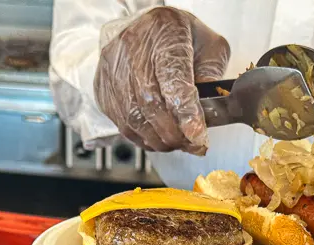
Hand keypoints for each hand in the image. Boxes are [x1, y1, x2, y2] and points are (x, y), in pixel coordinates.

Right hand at [94, 7, 229, 155]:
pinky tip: (158, 139)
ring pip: (133, 117)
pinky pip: (121, 122)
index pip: (172, 77)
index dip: (185, 111)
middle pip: (150, 101)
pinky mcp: (102, 86)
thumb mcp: (209, 48)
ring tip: (177, 144)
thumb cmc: (181, 38)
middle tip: (193, 146)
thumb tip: (208, 115)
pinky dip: (142, 138)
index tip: (197, 136)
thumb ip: (211, 78)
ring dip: (158, 139)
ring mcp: (112, 67)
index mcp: (165, 30)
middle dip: (174, 133)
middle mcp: (132, 45)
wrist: (147, 29)